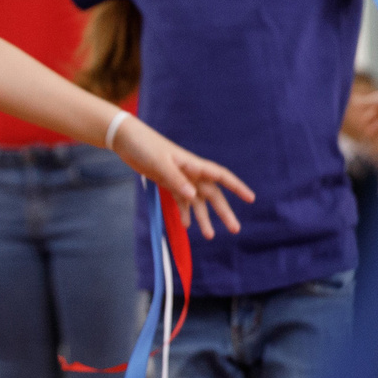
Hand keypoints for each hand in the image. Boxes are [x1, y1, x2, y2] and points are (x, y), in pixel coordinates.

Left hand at [110, 115, 253, 238]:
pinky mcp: (168, 182)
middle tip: (235, 230)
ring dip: (204, 218)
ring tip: (209, 236)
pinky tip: (186, 225)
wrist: (127, 140)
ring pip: (197, 201)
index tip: (250, 199)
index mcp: (193, 165)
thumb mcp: (160, 163)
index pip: (221, 177)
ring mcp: (180, 178)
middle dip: (224, 212)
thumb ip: (175, 179)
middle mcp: (191, 173)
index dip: (237, 187)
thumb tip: (193, 196)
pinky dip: (185, 212)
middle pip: (212, 195)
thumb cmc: (145, 147)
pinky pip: (181, 200)